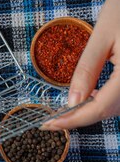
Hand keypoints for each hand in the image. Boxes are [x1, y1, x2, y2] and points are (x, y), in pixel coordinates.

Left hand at [43, 0, 119, 129]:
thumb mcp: (101, 37)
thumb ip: (87, 70)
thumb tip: (71, 102)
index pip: (100, 108)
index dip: (73, 120)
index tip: (48, 124)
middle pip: (110, 111)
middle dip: (80, 117)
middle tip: (52, 120)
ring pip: (119, 106)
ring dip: (93, 110)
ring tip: (66, 109)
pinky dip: (106, 99)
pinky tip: (90, 94)